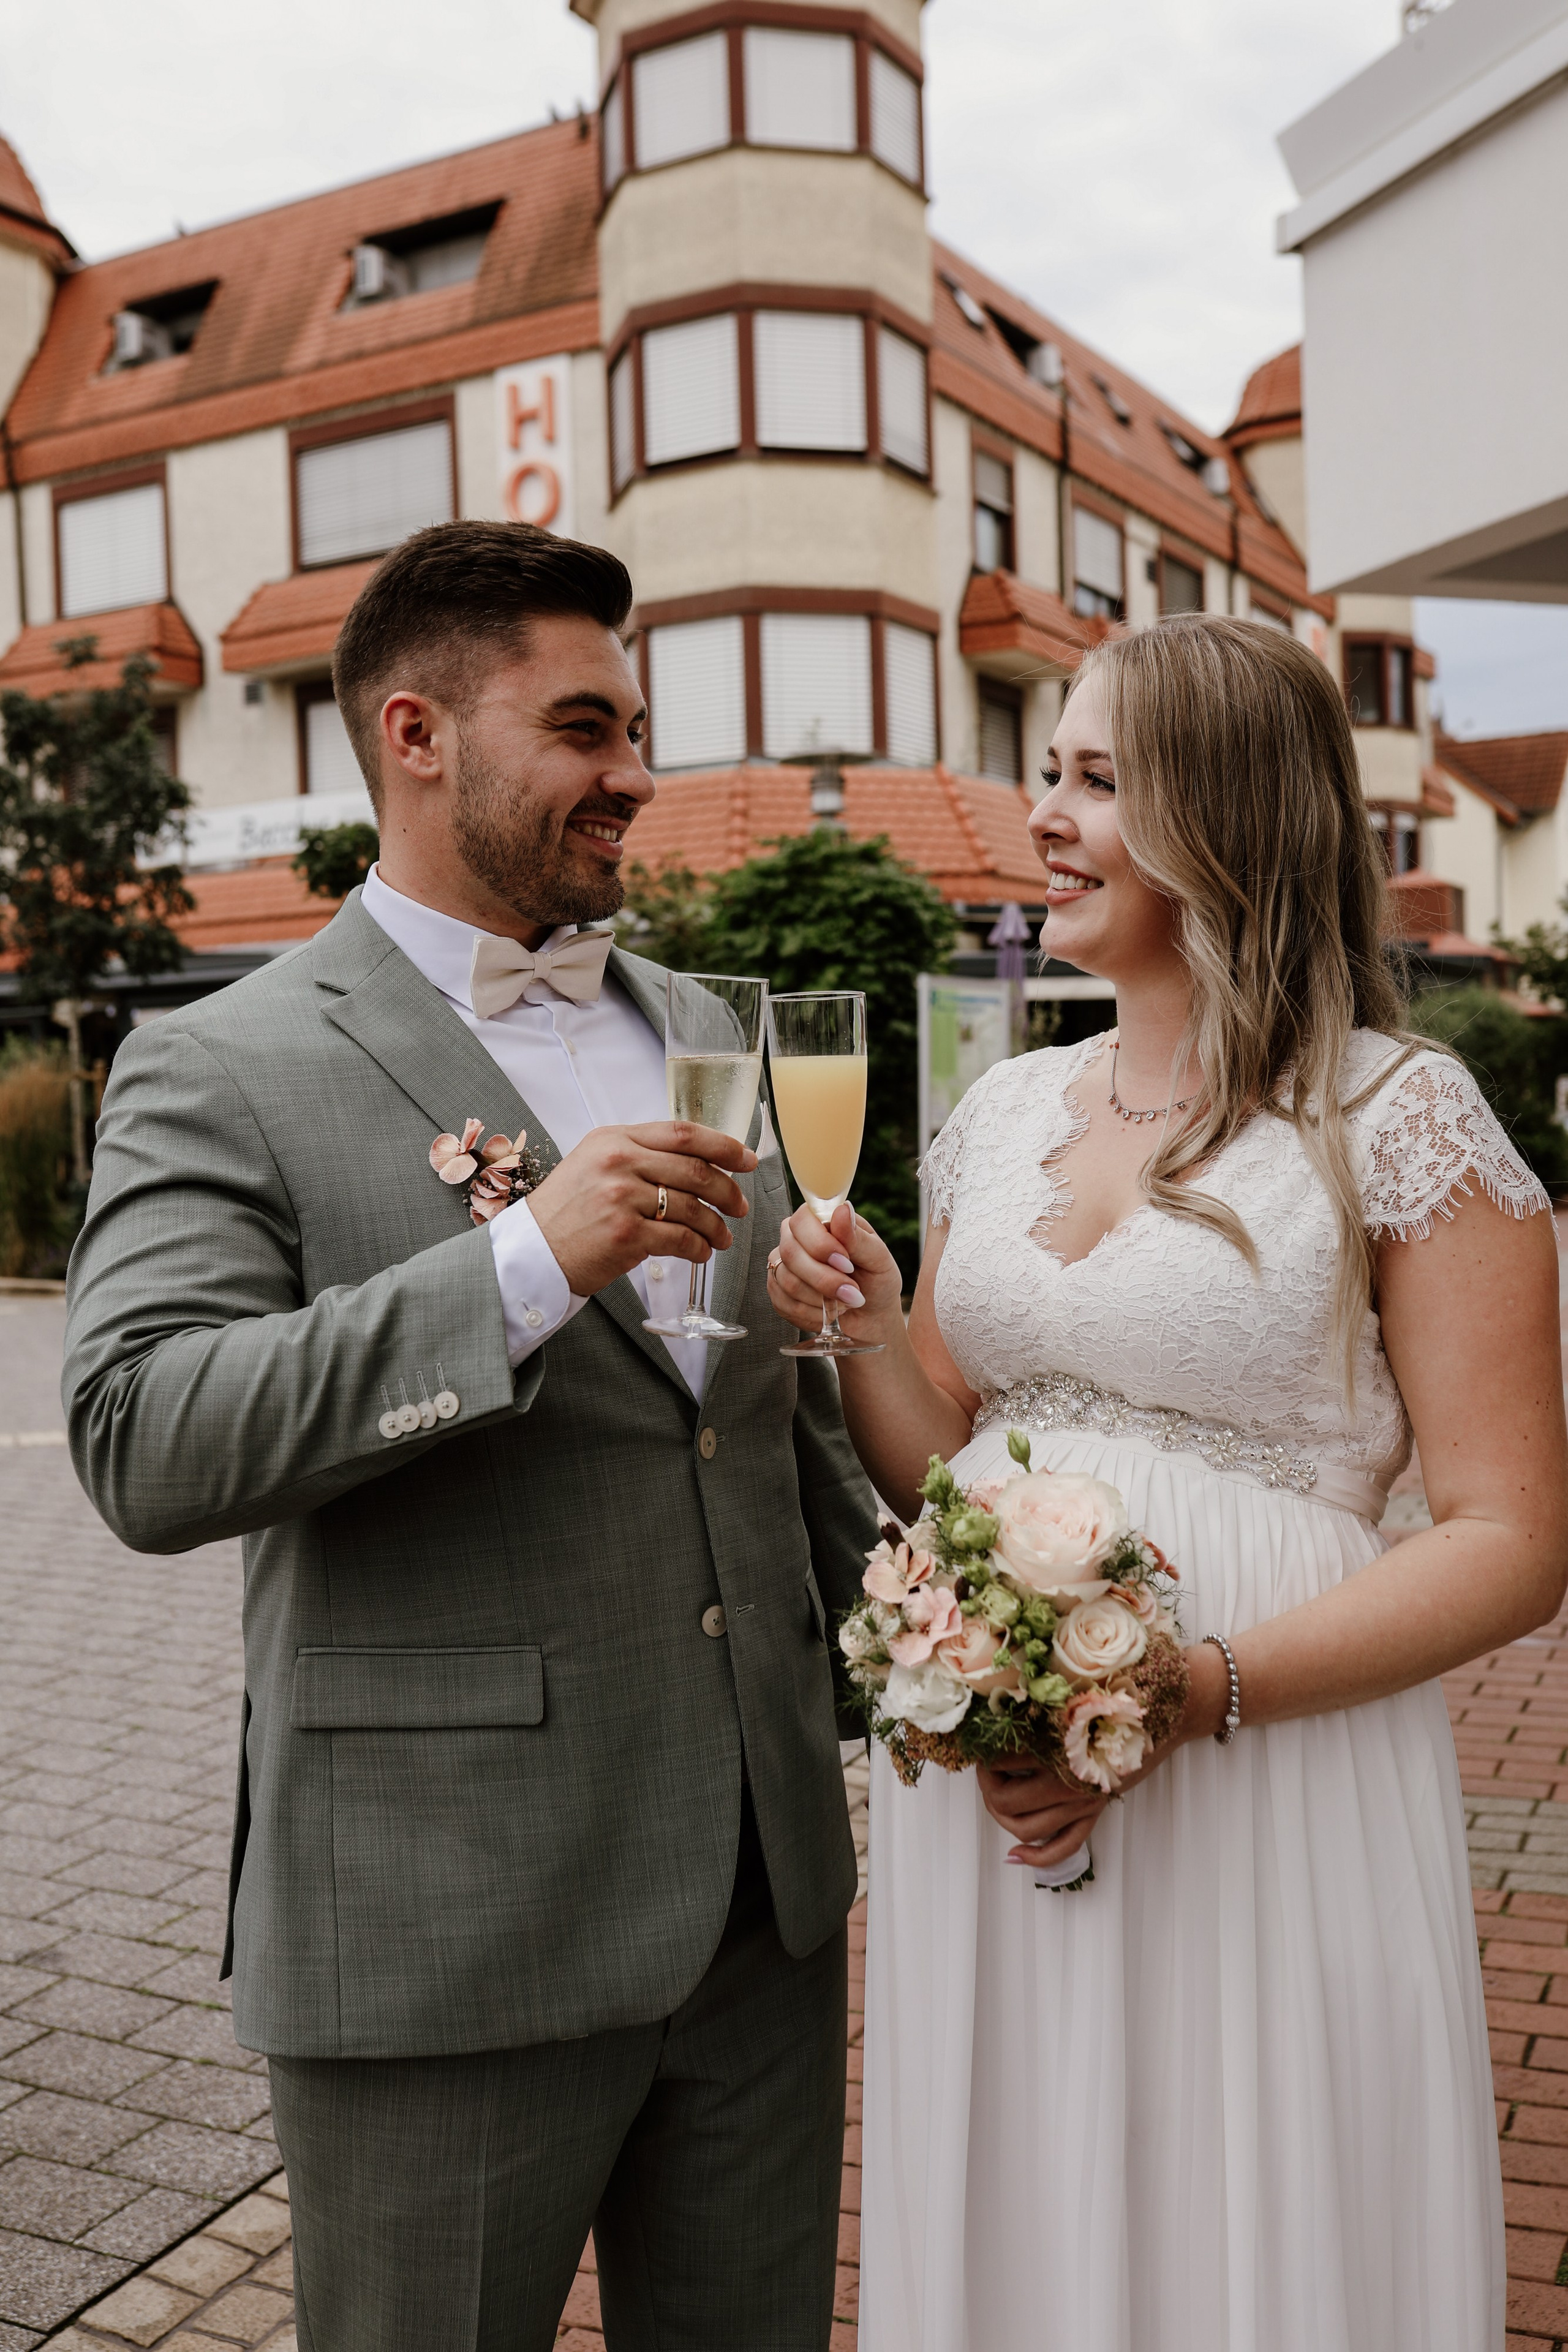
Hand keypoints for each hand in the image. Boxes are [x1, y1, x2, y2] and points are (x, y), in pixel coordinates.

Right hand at [527, 1121, 755, 1298]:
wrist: (532, 1252)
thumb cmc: (566, 1212)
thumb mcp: (594, 1164)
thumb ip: (638, 1155)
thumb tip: (694, 1161)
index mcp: (614, 1140)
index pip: (682, 1133)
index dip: (722, 1145)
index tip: (745, 1159)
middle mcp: (618, 1163)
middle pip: (694, 1169)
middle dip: (727, 1190)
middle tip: (739, 1206)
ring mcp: (622, 1198)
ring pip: (692, 1207)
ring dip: (715, 1226)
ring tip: (721, 1237)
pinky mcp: (626, 1235)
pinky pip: (680, 1239)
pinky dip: (699, 1248)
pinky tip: (701, 1252)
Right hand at [767, 1202, 903, 1347]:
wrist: (871, 1315)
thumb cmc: (876, 1281)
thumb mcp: (878, 1259)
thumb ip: (858, 1237)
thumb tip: (842, 1210)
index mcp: (821, 1221)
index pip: (802, 1220)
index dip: (820, 1244)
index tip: (847, 1264)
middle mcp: (796, 1238)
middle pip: (790, 1252)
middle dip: (824, 1278)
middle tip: (852, 1291)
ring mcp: (783, 1265)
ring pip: (788, 1281)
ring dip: (822, 1299)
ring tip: (846, 1302)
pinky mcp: (778, 1291)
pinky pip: (784, 1303)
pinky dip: (812, 1313)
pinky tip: (830, 1311)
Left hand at [979, 1643, 1231, 1866]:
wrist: (1175, 1709)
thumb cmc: (1129, 1688)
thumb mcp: (1081, 1684)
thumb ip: (1045, 1694)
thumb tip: (1003, 1697)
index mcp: (1062, 1746)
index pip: (1003, 1760)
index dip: (982, 1754)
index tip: (979, 1742)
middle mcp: (1070, 1780)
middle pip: (1007, 1800)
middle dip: (986, 1787)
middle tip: (984, 1769)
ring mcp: (1085, 1801)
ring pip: (1027, 1828)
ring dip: (1002, 1818)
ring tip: (995, 1797)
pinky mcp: (1097, 1810)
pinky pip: (1065, 1846)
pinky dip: (1037, 1857)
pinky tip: (1016, 1855)